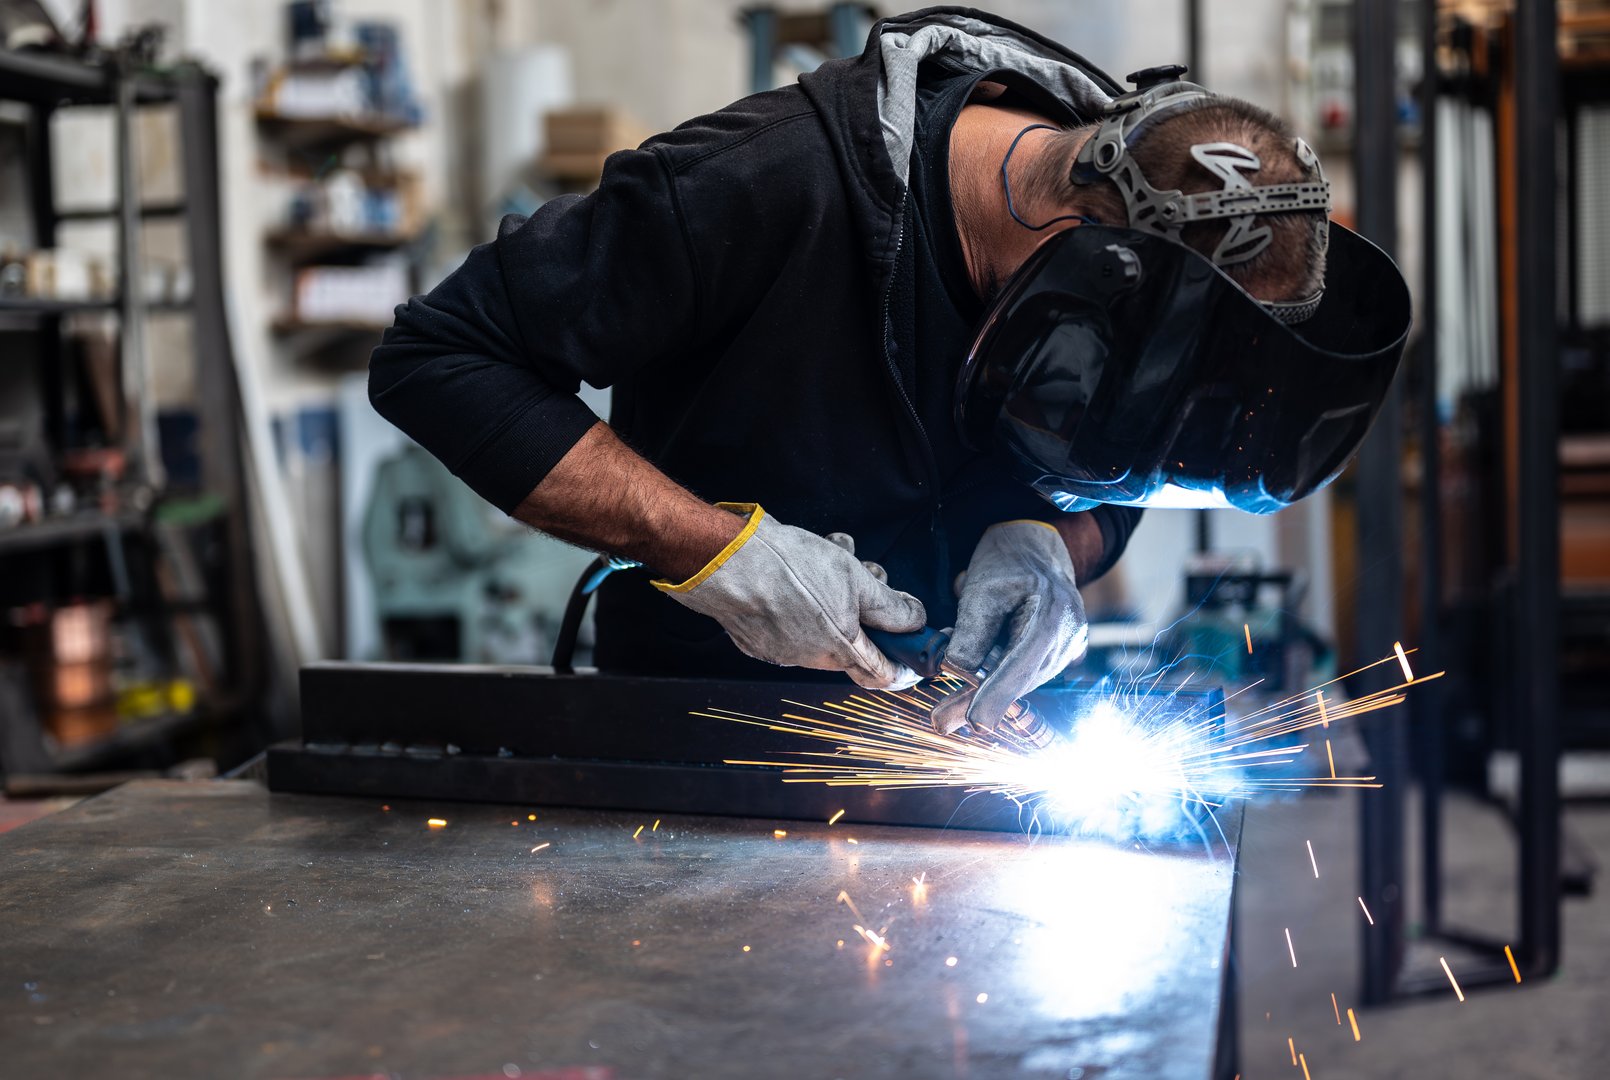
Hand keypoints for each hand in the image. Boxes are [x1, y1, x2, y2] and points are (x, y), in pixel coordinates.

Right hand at [654, 504, 926, 688]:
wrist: (726, 563)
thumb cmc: (791, 570)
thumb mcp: (855, 579)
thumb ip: (890, 607)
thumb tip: (915, 621)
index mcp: (838, 650)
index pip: (879, 674)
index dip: (901, 667)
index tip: (913, 658)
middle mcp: (809, 657)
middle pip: (853, 637)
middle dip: (867, 605)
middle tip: (870, 572)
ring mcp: (779, 647)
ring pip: (823, 619)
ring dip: (836, 587)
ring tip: (835, 550)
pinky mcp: (756, 632)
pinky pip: (791, 615)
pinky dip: (803, 590)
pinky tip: (800, 559)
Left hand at [930, 520, 1087, 733]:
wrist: (1035, 546)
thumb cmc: (1008, 560)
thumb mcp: (982, 588)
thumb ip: (972, 632)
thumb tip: (955, 671)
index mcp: (1054, 614)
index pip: (1023, 665)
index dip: (997, 696)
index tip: (976, 721)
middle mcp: (1069, 635)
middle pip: (1021, 680)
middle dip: (981, 701)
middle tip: (942, 721)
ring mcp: (1068, 645)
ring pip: (1021, 680)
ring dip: (985, 691)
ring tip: (948, 705)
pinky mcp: (1057, 652)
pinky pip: (1024, 672)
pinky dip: (997, 678)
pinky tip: (971, 682)